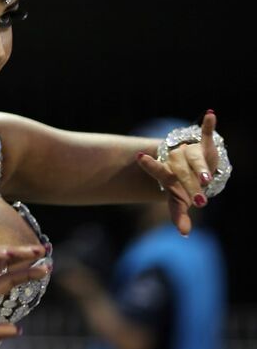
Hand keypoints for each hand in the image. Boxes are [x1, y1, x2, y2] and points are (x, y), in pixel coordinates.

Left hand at [136, 111, 220, 235]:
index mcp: (168, 175)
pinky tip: (210, 114)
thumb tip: (184, 234)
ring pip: (195, 157)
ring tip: (207, 180)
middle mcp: (176, 162)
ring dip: (202, 167)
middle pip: (182, 171)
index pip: (159, 172)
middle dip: (190, 185)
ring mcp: (189, 153)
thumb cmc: (182, 186)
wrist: (190, 168)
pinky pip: (206, 135)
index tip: (139, 156)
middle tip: (199, 202)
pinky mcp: (204, 146)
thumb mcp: (179, 200)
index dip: (150, 165)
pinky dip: (208, 126)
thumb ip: (179, 216)